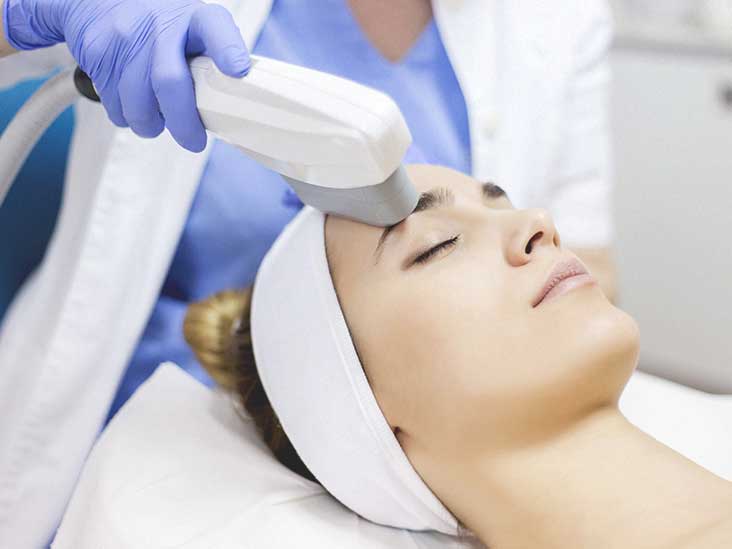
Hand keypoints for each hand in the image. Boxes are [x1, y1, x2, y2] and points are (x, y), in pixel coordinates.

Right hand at [4, 0, 249, 150]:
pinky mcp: (98, 52)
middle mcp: (161, 24)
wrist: (101, 1)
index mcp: (195, 18)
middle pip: (169, 81)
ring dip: (150, 124)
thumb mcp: (194, 31)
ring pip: (138, 102)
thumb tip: (235, 108)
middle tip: (194, 141)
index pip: (215, 28)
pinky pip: (114, 103)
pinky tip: (134, 102)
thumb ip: (213, 62)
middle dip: (183, 122)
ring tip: (158, 120)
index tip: (237, 70)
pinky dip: (127, 114)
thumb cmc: (163, 27)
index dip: (227, 49)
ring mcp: (126, 36)